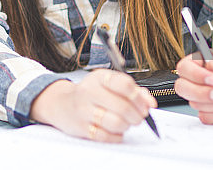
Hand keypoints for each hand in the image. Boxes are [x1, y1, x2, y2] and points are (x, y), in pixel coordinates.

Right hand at [30, 69, 155, 142]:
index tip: (144, 105)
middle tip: (138, 118)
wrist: (62, 103)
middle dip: (137, 116)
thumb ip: (133, 91)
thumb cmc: (91, 93)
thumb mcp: (109, 84)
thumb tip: (150, 102)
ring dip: (127, 126)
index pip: (124, 84)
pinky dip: (116, 136)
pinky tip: (115, 131)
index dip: (139, 97)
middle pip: (123, 107)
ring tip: (126, 123)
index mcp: (100, 77)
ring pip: (116, 123)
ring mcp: (84, 110)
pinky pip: (106, 136)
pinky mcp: (81, 127)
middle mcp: (90, 91)